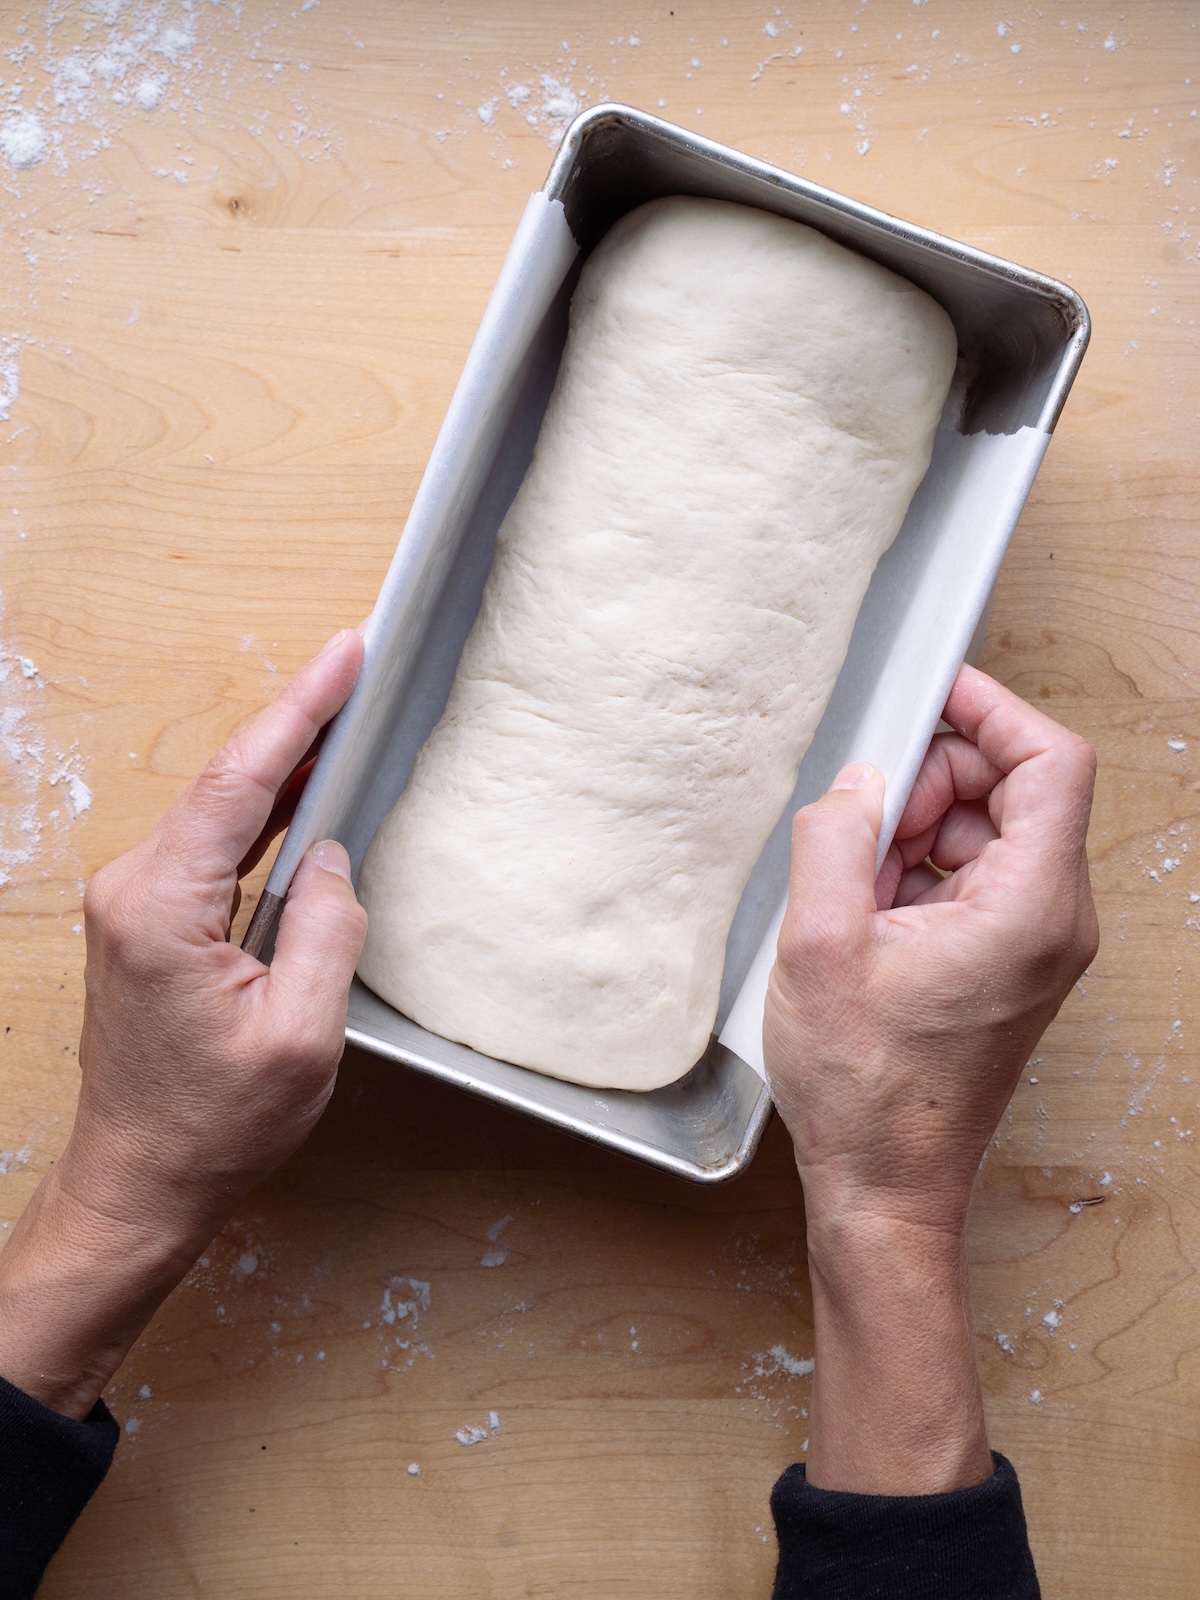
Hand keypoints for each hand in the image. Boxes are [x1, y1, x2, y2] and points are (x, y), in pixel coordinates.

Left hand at [0, 629, 366, 1419]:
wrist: (139, 1182)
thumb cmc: (214, 1126)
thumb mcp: (298, 1035)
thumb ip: (324, 931)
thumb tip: (330, 857)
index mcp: (163, 909)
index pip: (240, 784)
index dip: (299, 711)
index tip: (344, 654)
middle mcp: (132, 890)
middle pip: (225, 782)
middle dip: (295, 721)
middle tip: (357, 666)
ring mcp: (131, 904)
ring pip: (217, 809)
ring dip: (279, 764)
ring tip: (342, 716)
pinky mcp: (143, 921)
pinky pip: (209, 845)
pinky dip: (258, 812)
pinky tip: (298, 795)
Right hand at [764, 664, 1096, 1492]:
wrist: (885, 1185)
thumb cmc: (866, 1092)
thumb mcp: (820, 948)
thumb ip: (837, 838)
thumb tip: (858, 779)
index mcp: (1030, 909)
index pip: (1052, 762)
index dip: (993, 711)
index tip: (934, 693)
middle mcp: (1052, 921)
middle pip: (1017, 790)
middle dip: (934, 778)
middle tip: (862, 815)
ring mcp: (1035, 944)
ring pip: (990, 830)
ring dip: (918, 828)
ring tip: (852, 879)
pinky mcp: (1008, 962)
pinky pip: (974, 876)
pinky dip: (919, 868)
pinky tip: (864, 907)